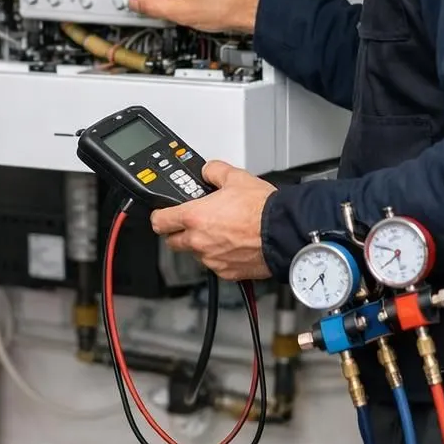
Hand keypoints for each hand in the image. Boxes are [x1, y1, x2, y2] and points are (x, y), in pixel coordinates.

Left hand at [150, 161, 275, 280]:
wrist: (283, 233)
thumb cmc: (262, 209)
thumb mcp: (236, 177)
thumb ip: (214, 171)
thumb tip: (208, 171)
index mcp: (195, 217)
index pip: (160, 221)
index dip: (160, 216)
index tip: (163, 214)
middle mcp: (199, 241)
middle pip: (173, 242)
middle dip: (178, 232)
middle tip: (191, 222)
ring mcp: (212, 259)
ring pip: (196, 254)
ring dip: (201, 244)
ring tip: (221, 231)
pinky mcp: (227, 272)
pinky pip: (215, 264)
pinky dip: (220, 256)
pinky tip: (234, 244)